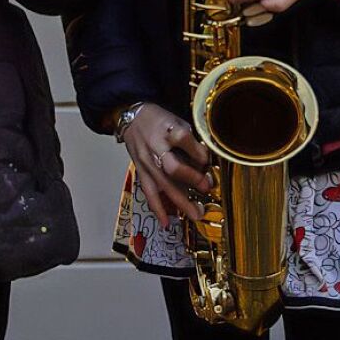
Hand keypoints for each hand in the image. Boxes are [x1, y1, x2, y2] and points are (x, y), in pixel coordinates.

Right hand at [122, 103, 210, 227]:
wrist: (132, 117)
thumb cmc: (158, 120)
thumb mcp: (177, 120)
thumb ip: (190, 140)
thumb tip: (205, 161)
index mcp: (166, 129)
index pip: (182, 139)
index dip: (197, 151)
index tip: (207, 158)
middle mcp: (155, 146)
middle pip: (172, 167)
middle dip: (191, 179)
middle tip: (205, 187)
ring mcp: (146, 161)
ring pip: (162, 184)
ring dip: (180, 201)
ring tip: (195, 213)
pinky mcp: (141, 170)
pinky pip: (148, 191)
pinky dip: (157, 208)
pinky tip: (166, 221)